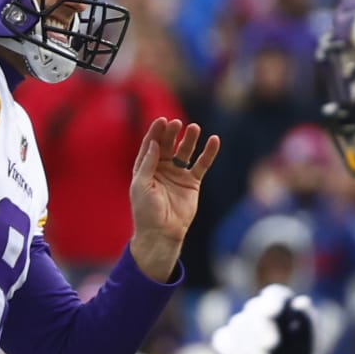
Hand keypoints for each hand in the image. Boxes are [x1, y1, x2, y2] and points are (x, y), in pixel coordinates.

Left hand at [128, 118, 220, 280]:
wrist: (162, 232)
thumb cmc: (146, 211)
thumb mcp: (140, 185)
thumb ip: (148, 163)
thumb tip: (154, 143)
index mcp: (146, 168)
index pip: (151, 145)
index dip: (155, 132)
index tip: (161, 120)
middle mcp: (162, 168)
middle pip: (168, 145)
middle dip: (172, 133)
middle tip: (177, 123)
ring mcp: (177, 174)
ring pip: (185, 151)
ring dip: (189, 139)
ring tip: (194, 127)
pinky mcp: (192, 182)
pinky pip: (201, 164)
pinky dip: (208, 153)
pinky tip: (214, 140)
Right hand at [211, 283, 325, 353]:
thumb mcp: (310, 343)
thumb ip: (308, 322)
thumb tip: (302, 301)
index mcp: (282, 304)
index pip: (274, 295)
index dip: (272, 302)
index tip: (273, 313)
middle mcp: (259, 310)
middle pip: (254, 310)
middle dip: (262, 329)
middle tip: (272, 346)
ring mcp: (241, 324)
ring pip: (238, 324)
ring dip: (249, 345)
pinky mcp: (227, 340)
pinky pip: (221, 340)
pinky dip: (230, 351)